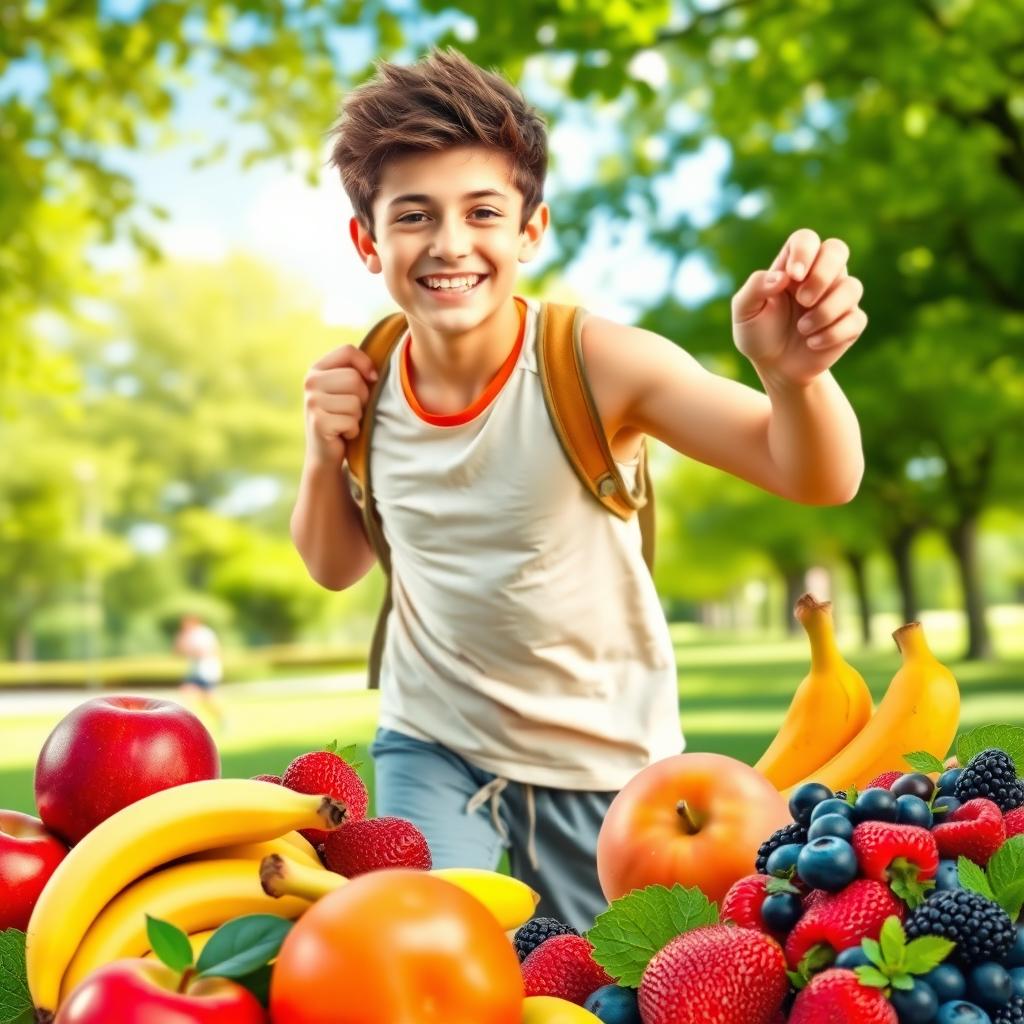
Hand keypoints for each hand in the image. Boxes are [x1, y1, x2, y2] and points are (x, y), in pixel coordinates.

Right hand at [303, 345, 378, 464]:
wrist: (325, 452)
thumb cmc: (342, 416)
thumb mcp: (347, 390)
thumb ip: (357, 372)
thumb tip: (374, 375)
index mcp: (317, 369)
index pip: (347, 351)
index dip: (365, 364)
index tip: (371, 379)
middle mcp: (310, 382)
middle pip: (354, 378)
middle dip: (362, 397)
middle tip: (351, 409)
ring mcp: (312, 402)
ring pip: (355, 402)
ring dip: (357, 416)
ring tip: (345, 421)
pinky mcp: (318, 422)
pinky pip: (351, 421)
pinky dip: (353, 431)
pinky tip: (342, 433)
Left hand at [731, 229, 867, 386]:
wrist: (775, 367)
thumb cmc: (758, 334)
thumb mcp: (744, 312)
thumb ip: (755, 288)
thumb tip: (781, 277)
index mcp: (793, 267)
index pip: (806, 239)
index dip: (804, 251)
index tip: (793, 276)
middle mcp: (820, 276)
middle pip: (837, 249)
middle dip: (822, 275)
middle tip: (803, 300)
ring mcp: (838, 298)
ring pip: (852, 287)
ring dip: (825, 311)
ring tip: (802, 329)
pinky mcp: (851, 322)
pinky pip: (856, 319)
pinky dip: (832, 333)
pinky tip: (812, 343)